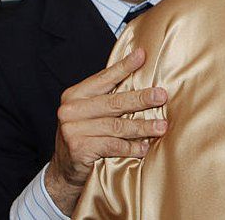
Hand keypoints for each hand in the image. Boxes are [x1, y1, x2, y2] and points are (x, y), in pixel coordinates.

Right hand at [44, 48, 167, 213]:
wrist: (63, 169)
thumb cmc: (83, 135)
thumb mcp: (89, 112)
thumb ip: (107, 97)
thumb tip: (140, 80)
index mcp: (75, 95)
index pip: (104, 78)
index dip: (123, 67)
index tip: (141, 56)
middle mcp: (71, 110)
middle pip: (114, 102)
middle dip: (141, 98)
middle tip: (161, 96)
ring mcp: (73, 130)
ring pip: (117, 126)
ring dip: (142, 127)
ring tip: (161, 127)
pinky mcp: (79, 149)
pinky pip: (113, 146)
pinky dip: (131, 147)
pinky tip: (144, 148)